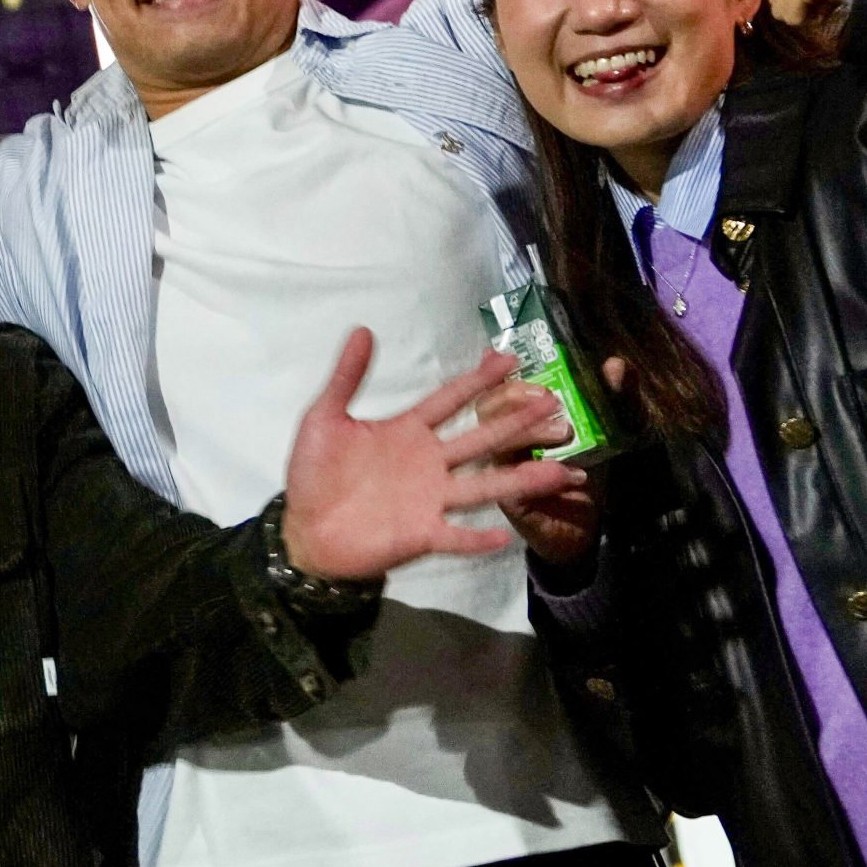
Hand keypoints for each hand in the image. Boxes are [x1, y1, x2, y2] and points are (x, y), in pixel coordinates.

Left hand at [280, 334, 582, 582]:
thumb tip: (361, 328)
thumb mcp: (324, 418)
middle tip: (554, 402)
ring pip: (484, 486)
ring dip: (522, 479)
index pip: (450, 399)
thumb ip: (346, 377)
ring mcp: (430, 500)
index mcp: (408, 430)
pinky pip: (456, 536)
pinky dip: (478, 538)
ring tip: (563, 471)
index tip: (511, 359)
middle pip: (481, 438)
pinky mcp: (421, 534)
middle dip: (516, 421)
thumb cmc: (315, 474)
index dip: (479, 379)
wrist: (304, 530)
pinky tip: (507, 534)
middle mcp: (429, 463)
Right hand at [499, 367, 611, 574]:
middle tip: (550, 398)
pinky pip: (514, 484)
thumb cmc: (592, 466)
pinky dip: (545, 475)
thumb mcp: (615, 427)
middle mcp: (505, 437)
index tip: (512, 358)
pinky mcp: (510, 499)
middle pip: (487, 407)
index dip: (495, 368)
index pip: (498, 383)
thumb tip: (615, 364)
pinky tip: (575, 474)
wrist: (590, 523)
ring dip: (529, 432)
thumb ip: (618, 396)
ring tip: (565, 432)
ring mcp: (503, 469)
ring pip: (497, 442)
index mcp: (521, 414)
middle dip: (514, 396)